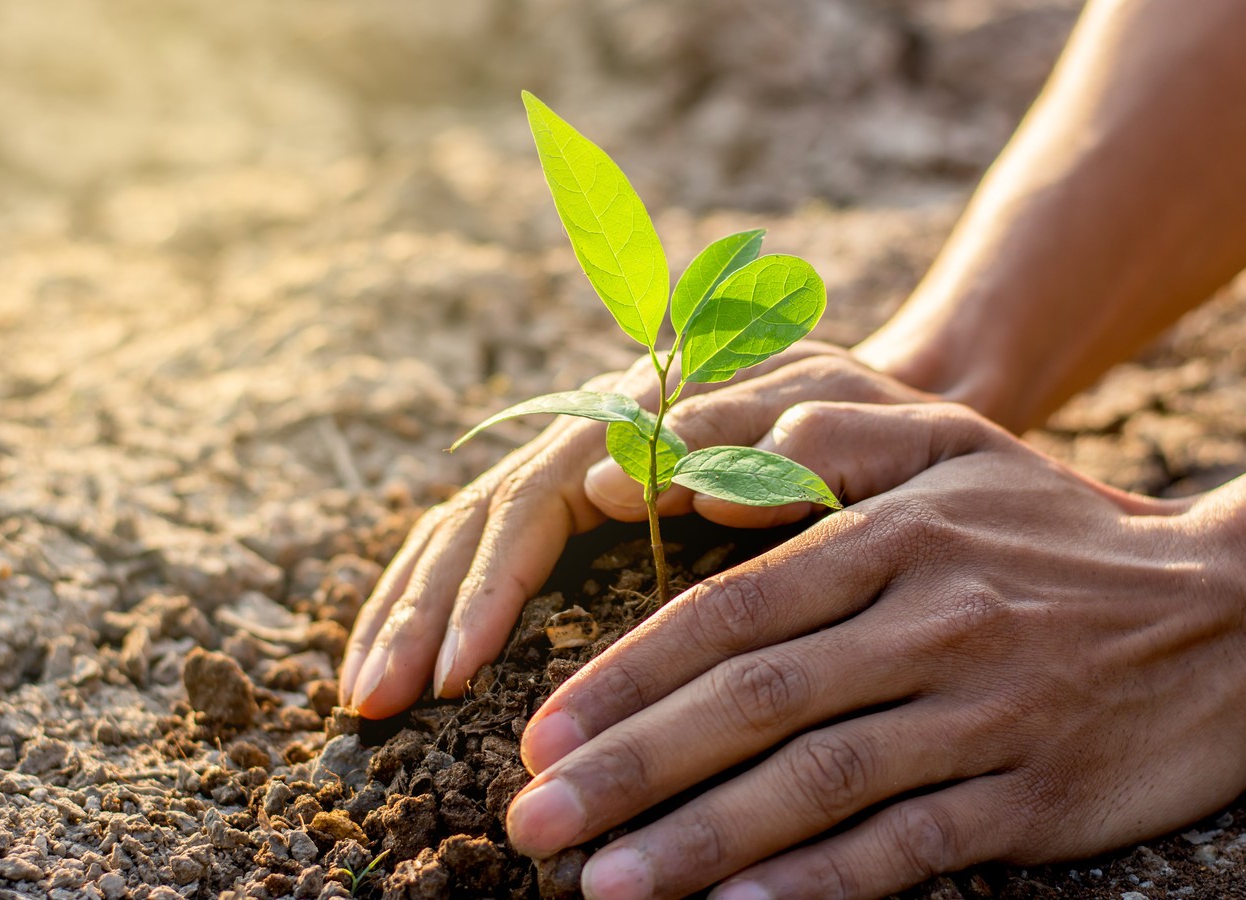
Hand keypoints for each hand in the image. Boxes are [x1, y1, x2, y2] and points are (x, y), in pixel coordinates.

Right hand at [340, 343, 929, 715]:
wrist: (883, 404)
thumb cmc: (869, 427)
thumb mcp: (833, 422)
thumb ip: (743, 445)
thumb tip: (609, 483)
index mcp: (638, 411)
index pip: (532, 500)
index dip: (490, 585)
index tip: (458, 670)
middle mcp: (588, 431)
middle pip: (477, 516)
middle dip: (420, 611)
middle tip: (373, 703)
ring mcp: (576, 463)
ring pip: (466, 531)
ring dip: (409, 614)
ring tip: (362, 699)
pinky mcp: (578, 501)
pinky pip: (490, 549)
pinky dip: (441, 607)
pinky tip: (409, 666)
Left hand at [506, 402, 1245, 898]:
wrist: (1241, 604)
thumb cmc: (1063, 524)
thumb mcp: (954, 446)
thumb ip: (818, 441)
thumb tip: (679, 475)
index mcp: (898, 537)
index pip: (732, 612)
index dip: (626, 678)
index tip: (541, 735)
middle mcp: (932, 622)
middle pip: (753, 702)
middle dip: (630, 768)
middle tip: (529, 824)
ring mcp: (984, 714)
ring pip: (815, 784)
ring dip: (699, 840)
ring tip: (599, 885)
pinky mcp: (1032, 796)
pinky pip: (908, 848)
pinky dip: (817, 884)